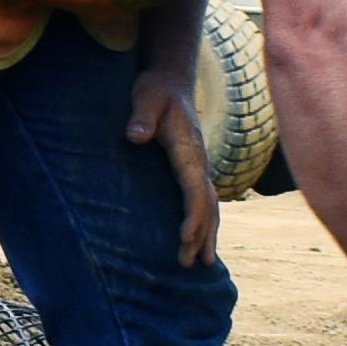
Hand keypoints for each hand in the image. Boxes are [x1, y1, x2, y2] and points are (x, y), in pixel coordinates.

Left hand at [125, 50, 223, 273]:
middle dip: (202, 235)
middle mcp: (199, 162)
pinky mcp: (192, 169)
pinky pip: (203, 201)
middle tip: (192, 264)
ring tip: (205, 264)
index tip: (185, 238)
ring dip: (208, 235)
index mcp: (189, 150)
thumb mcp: (147, 97)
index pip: (195, 189)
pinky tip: (200, 241)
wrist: (172, 80)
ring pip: (210, 206)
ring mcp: (199, 167)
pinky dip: (205, 223)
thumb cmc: (157, 90)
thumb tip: (136, 136)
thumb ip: (142, 116)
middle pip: (207, 205)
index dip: (193, 215)